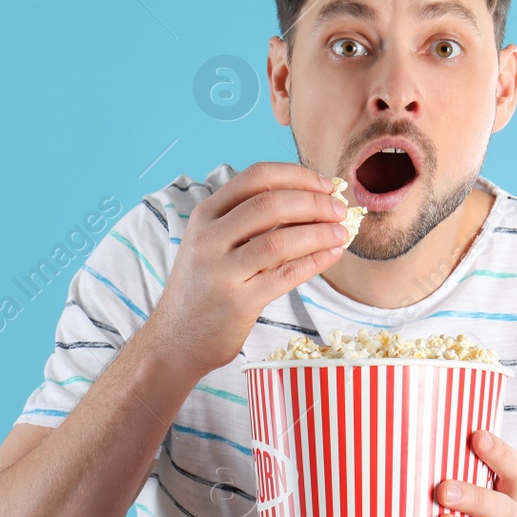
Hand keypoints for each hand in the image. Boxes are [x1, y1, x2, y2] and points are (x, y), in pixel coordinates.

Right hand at [153, 161, 348, 377]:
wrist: (175, 340)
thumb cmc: (204, 288)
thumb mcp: (213, 243)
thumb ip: (249, 221)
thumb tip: (310, 201)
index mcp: (206, 214)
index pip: (256, 177)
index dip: (297, 176)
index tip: (326, 184)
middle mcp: (209, 238)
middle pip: (271, 203)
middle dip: (314, 202)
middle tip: (340, 210)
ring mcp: (220, 271)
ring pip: (280, 240)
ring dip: (319, 233)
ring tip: (342, 233)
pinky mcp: (237, 302)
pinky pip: (285, 275)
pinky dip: (315, 262)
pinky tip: (331, 255)